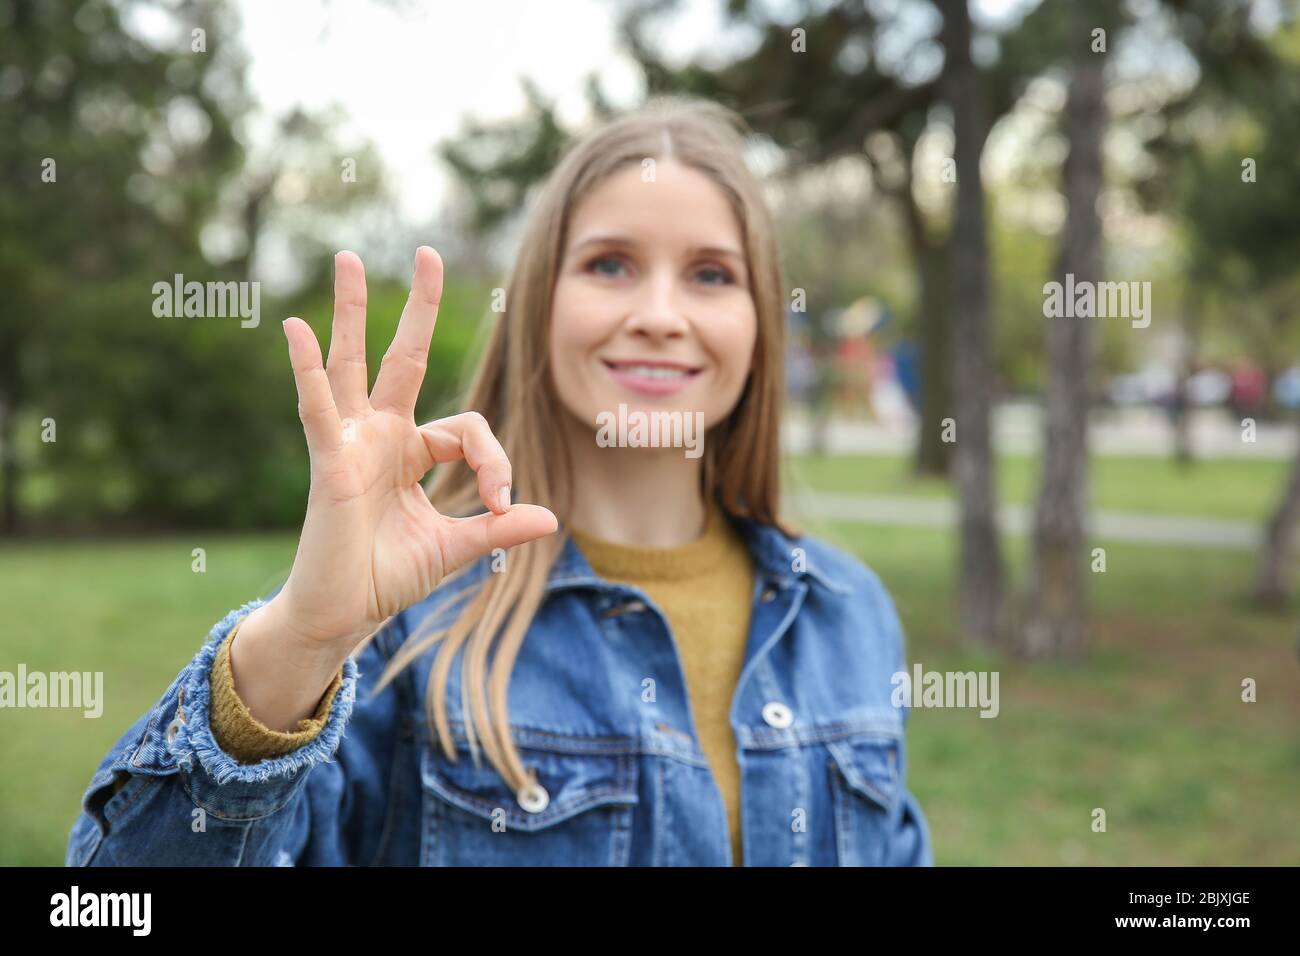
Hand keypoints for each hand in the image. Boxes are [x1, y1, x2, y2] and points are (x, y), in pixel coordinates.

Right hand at [271, 247, 556, 652]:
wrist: (343, 614)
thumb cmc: (388, 576)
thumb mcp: (457, 546)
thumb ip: (498, 528)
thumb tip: (552, 518)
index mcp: (411, 451)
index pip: (467, 426)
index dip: (495, 458)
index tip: (502, 501)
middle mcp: (380, 436)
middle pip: (402, 357)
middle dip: (417, 307)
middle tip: (428, 251)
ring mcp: (351, 443)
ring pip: (352, 363)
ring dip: (350, 311)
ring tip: (347, 257)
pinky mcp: (328, 461)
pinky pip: (318, 407)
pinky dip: (307, 369)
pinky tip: (295, 328)